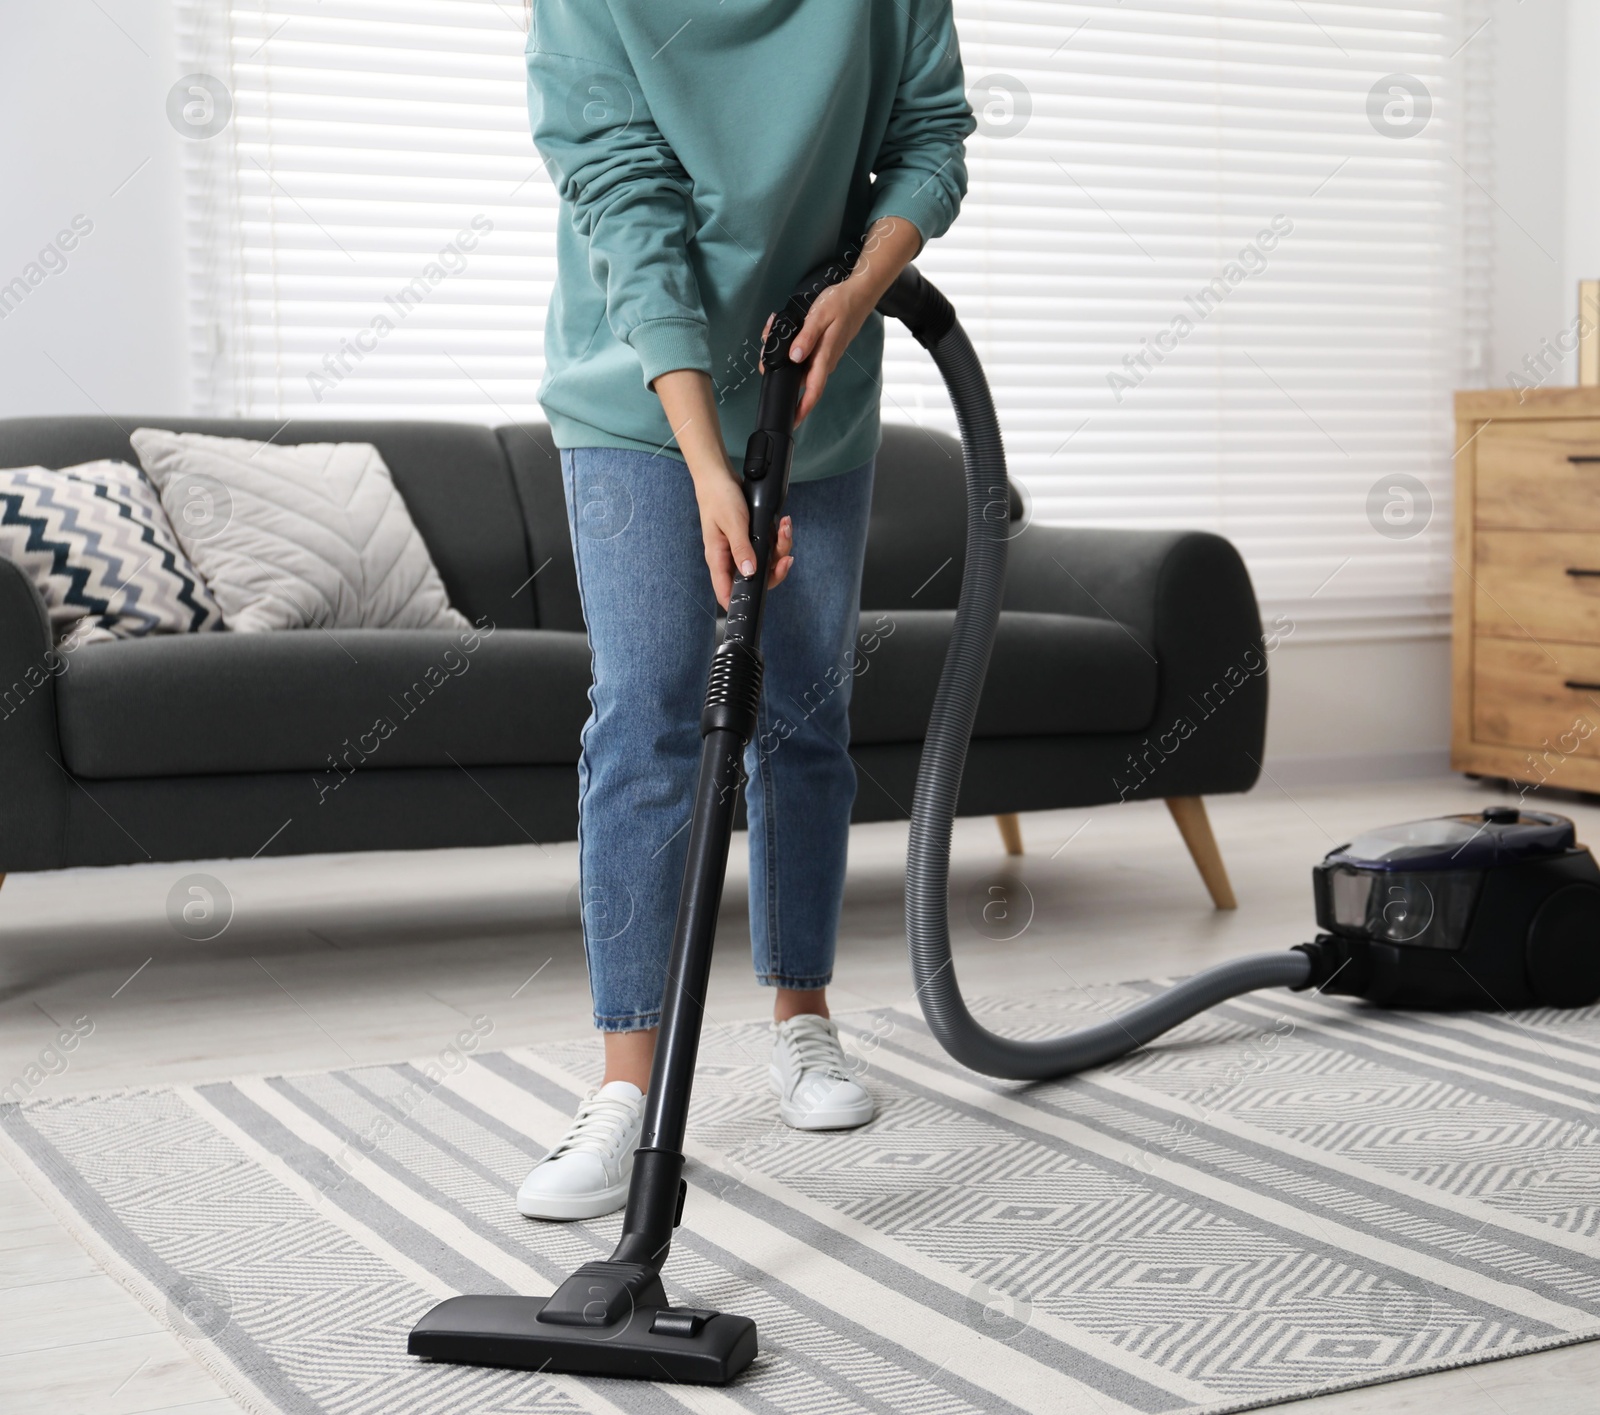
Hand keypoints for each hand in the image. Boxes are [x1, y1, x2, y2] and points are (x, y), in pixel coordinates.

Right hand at [649, 368, 796, 606]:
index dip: (741, 602)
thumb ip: (742, 548)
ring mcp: (741, 548)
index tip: (759, 602)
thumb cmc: (719, 497)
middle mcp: (730, 557)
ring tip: (785, 528)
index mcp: (719, 559)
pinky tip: (783, 525)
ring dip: (781, 548)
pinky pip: (769, 546)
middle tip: (786, 558)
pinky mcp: (750, 538)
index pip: (726, 591)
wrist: (719, 476)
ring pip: (766, 562)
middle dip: (775, 570)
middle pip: (755, 579)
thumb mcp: (733, 523)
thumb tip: (750, 572)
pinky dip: (779, 537)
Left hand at [762, 215, 924, 425]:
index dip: (802, 408)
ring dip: (784, 356)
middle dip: (781, 373)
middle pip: (801, 380)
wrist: (860, 292)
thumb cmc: (842, 302)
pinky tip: (782, 331)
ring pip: (800, 365)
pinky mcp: (824, 348)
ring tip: (771, 335)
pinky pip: (804, 353)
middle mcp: (826, 361)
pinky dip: (791, 346)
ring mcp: (826, 356)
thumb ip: (806, 337)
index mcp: (825, 356)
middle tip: (764, 359)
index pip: (813, 390)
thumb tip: (795, 357)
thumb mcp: (820, 315)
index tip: (793, 421)